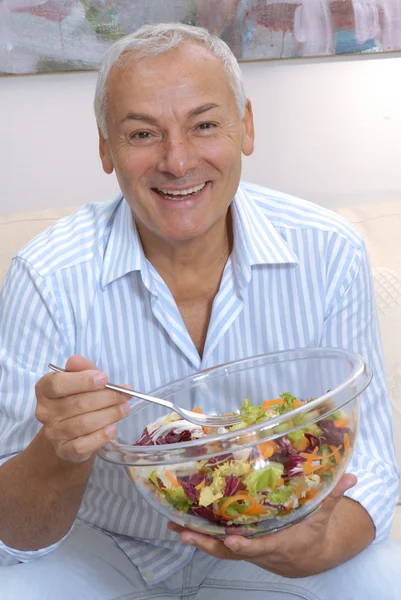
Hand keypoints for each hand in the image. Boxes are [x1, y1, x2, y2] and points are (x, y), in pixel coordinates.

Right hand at [35, 355, 129, 462]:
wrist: (72, 431)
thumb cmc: (78, 397)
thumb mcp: (82, 378)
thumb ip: (83, 368)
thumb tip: (76, 360)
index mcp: (45, 389)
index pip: (58, 384)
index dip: (82, 381)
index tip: (104, 379)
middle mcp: (45, 411)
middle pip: (76, 404)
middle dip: (106, 398)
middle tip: (125, 395)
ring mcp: (53, 433)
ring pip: (83, 424)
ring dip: (109, 415)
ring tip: (124, 409)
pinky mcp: (64, 450)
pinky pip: (82, 445)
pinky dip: (100, 436)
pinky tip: (112, 428)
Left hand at [169, 474, 357, 577]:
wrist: (305, 555)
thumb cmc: (312, 531)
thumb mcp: (323, 514)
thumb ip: (333, 494)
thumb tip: (350, 475)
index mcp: (280, 541)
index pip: (262, 546)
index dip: (247, 545)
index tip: (233, 540)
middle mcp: (259, 548)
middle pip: (230, 550)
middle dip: (207, 542)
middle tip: (184, 531)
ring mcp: (246, 547)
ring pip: (218, 548)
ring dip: (196, 538)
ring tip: (174, 525)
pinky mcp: (238, 544)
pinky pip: (216, 543)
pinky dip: (199, 535)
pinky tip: (180, 523)